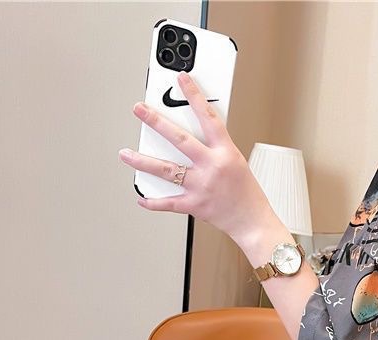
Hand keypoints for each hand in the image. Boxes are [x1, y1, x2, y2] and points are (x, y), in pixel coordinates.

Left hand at [119, 70, 276, 246]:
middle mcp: (211, 167)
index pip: (208, 118)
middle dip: (156, 122)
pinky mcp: (195, 204)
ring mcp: (201, 186)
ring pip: (166, 170)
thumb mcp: (236, 162)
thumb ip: (215, 149)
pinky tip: (141, 197)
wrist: (252, 221)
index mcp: (225, 153)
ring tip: (125, 154)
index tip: (182, 79)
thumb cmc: (246, 193)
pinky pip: (169, 202)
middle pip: (180, 140)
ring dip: (142, 161)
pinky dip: (153, 201)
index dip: (195, 96)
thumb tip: (190, 140)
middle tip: (139, 109)